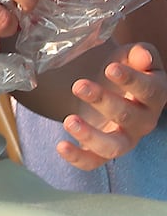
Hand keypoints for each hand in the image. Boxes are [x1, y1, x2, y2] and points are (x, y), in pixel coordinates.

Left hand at [57, 42, 166, 170]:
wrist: (104, 79)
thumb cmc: (122, 66)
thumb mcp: (130, 55)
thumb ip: (139, 54)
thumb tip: (143, 56)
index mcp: (154, 94)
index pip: (150, 90)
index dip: (132, 80)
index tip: (109, 68)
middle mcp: (143, 119)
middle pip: (128, 116)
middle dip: (103, 101)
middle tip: (79, 85)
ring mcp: (124, 138)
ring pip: (115, 146)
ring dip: (92, 136)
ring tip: (69, 121)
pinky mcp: (103, 149)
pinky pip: (94, 161)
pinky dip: (79, 158)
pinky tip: (61, 146)